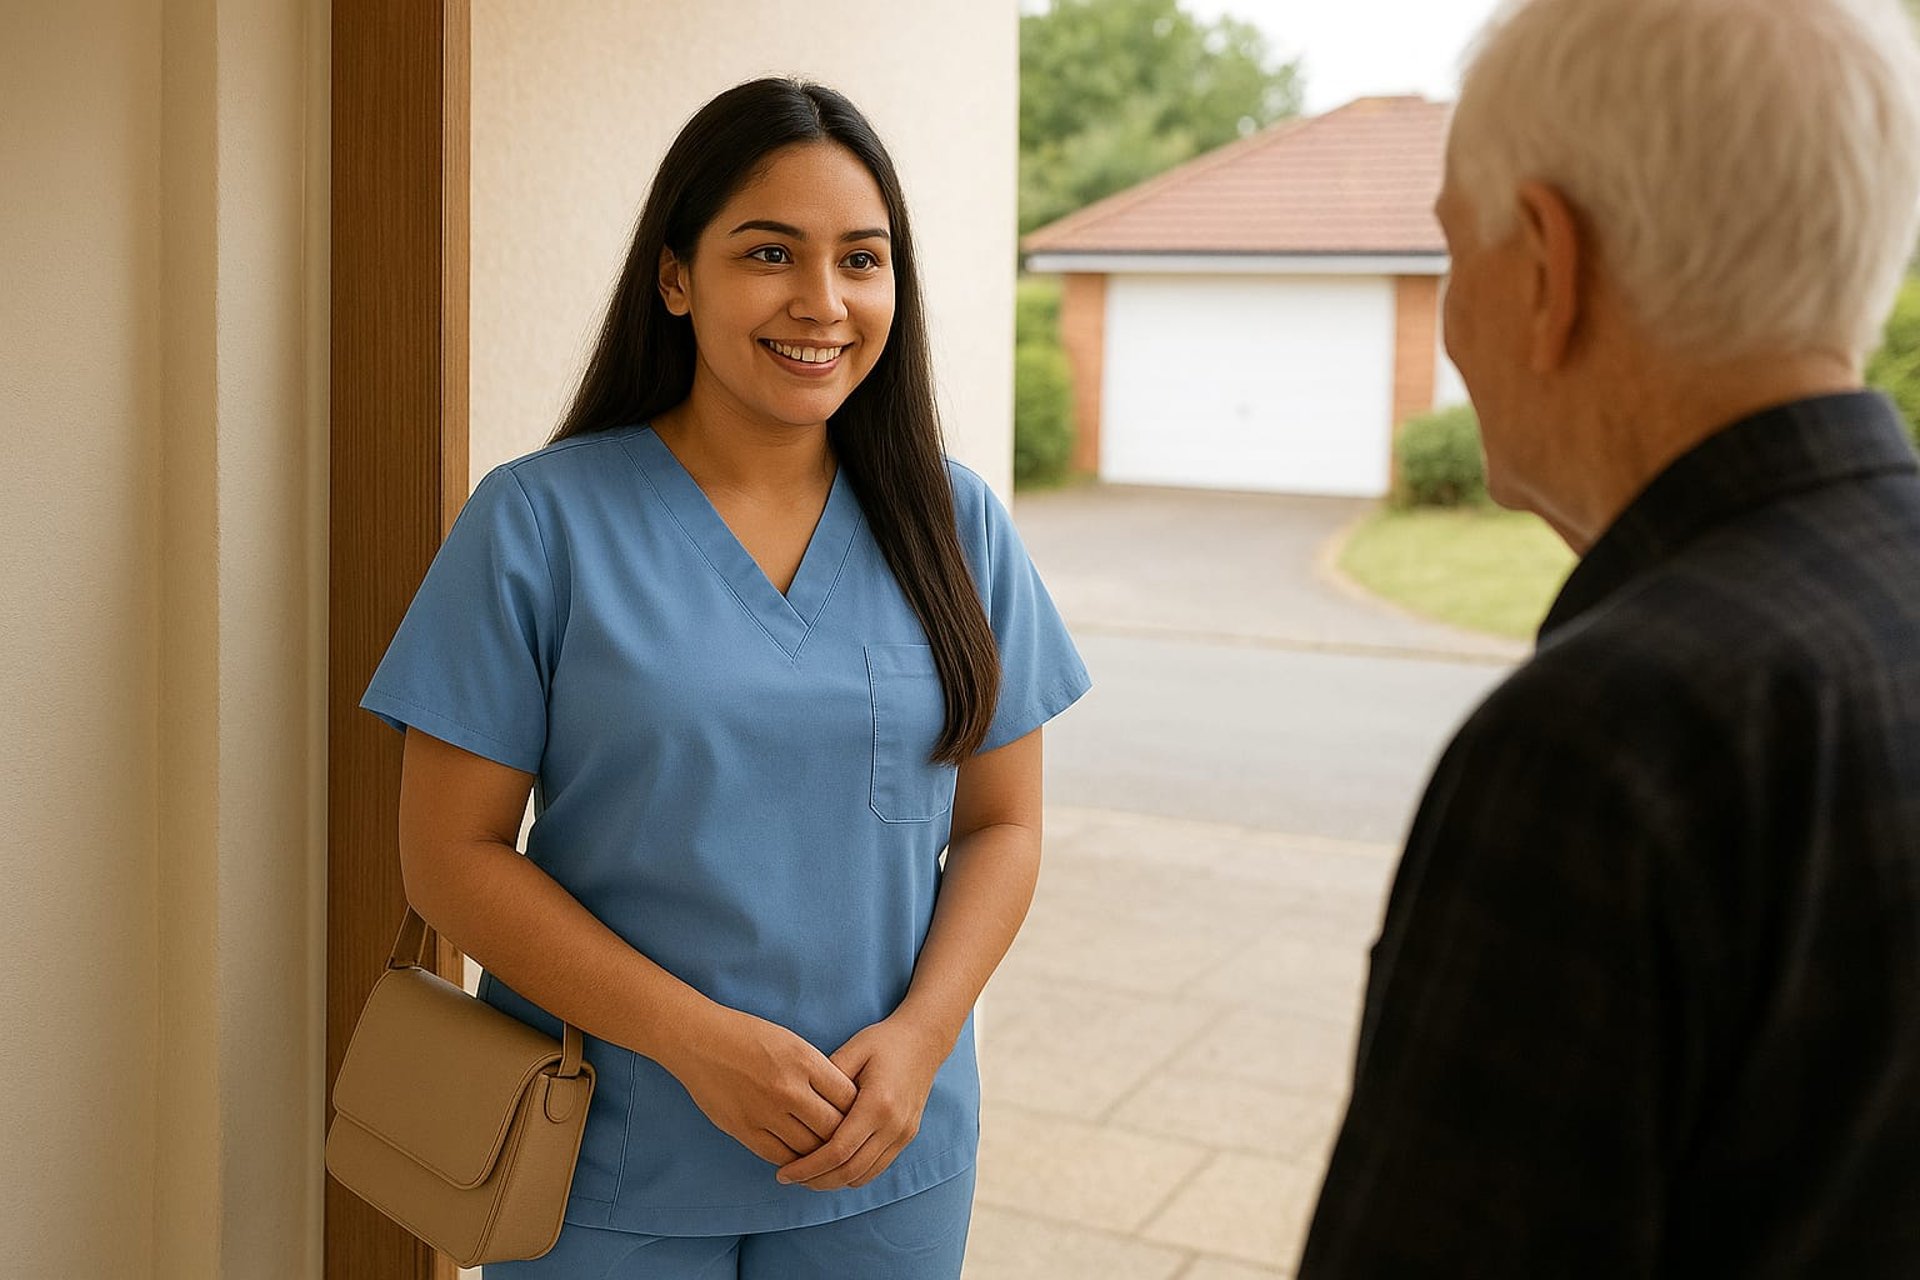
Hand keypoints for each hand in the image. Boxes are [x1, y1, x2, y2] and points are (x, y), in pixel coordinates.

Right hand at [665, 1006, 858, 1166]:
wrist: (699, 1040)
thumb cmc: (748, 1036)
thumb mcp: (792, 1042)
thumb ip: (818, 1072)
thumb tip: (845, 1102)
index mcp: (805, 1061)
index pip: (848, 1097)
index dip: (858, 1109)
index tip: (860, 1114)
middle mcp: (788, 1089)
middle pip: (833, 1128)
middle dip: (845, 1136)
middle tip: (849, 1140)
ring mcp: (765, 1113)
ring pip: (809, 1148)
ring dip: (821, 1154)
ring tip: (828, 1153)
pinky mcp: (744, 1130)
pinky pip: (780, 1156)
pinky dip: (794, 1161)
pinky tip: (800, 1157)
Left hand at [776, 1014, 952, 1190]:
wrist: (924, 1041)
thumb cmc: (883, 1042)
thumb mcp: (852, 1051)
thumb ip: (827, 1079)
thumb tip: (800, 1109)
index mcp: (878, 1104)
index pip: (838, 1150)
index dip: (808, 1167)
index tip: (784, 1172)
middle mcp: (894, 1126)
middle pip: (850, 1171)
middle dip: (816, 1181)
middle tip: (790, 1178)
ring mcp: (903, 1135)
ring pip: (863, 1176)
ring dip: (833, 1182)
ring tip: (807, 1175)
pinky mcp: (906, 1138)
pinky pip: (876, 1168)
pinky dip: (852, 1174)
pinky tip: (832, 1165)